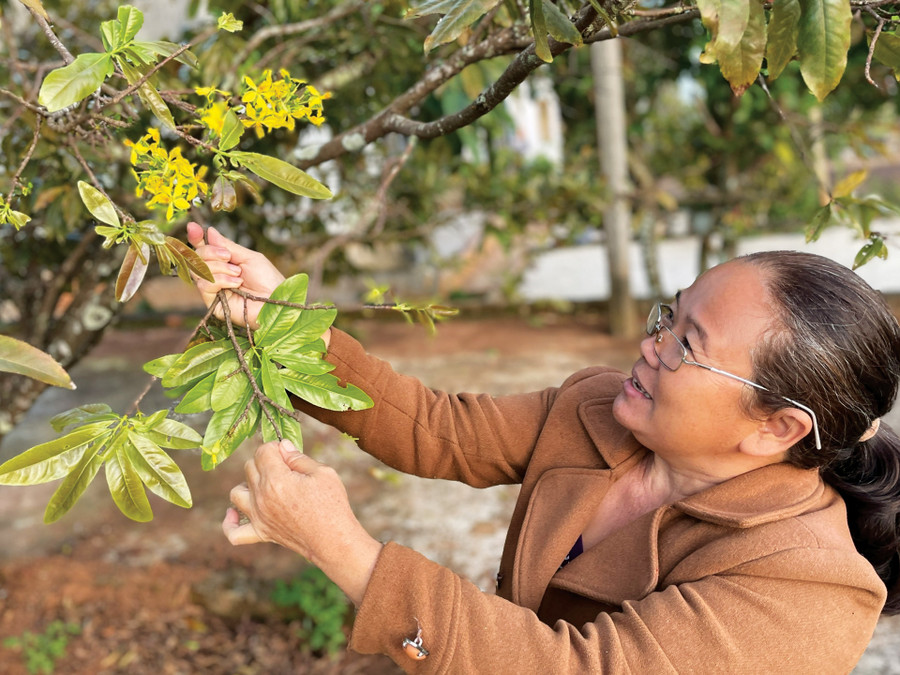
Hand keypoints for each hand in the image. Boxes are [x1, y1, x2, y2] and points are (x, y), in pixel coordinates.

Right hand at [186, 222, 284, 328]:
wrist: (276, 300)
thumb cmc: (268, 280)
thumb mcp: (249, 257)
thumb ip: (228, 246)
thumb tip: (210, 231)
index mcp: (225, 263)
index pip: (204, 249)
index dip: (197, 238)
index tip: (193, 227)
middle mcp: (217, 275)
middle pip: (197, 257)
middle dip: (211, 252)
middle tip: (228, 256)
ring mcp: (214, 290)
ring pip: (199, 270)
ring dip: (219, 267)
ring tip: (238, 273)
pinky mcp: (213, 304)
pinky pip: (204, 284)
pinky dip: (220, 280)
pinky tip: (236, 283)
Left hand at [223, 440, 381, 603]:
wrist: (334, 541)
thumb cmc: (332, 505)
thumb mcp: (322, 473)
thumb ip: (299, 458)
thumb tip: (283, 446)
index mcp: (276, 479)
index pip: (263, 451)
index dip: (276, 447)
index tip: (289, 454)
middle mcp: (262, 497)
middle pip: (249, 467)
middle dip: (265, 462)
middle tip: (286, 468)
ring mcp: (259, 517)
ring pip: (236, 493)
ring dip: (247, 484)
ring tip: (266, 485)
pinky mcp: (261, 534)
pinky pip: (234, 532)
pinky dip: (230, 523)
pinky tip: (234, 513)